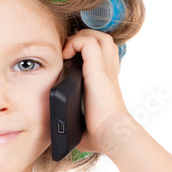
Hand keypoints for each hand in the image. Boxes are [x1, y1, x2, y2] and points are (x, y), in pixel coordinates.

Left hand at [61, 28, 131, 155]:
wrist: (112, 134)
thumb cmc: (99, 134)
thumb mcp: (83, 123)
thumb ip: (73, 119)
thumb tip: (59, 130)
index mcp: (105, 82)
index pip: (101, 55)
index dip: (86, 53)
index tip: (70, 62)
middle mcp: (107, 71)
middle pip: (102, 39)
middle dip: (83, 40)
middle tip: (68, 54)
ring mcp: (104, 68)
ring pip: (97, 36)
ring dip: (81, 38)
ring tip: (68, 52)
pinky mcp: (98, 69)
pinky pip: (87, 42)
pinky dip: (75, 43)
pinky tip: (65, 57)